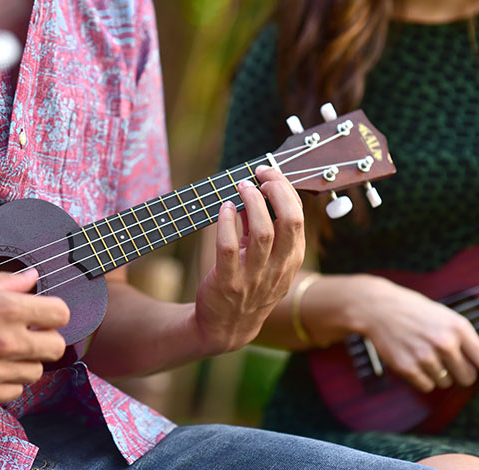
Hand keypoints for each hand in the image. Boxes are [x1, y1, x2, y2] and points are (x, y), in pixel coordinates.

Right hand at [0, 270, 68, 404]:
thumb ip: (6, 282)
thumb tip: (32, 279)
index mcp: (7, 308)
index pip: (60, 314)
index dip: (52, 313)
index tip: (42, 315)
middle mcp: (6, 340)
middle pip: (56, 348)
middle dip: (45, 339)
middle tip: (28, 335)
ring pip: (36, 372)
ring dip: (26, 362)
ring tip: (5, 353)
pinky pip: (14, 392)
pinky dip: (8, 383)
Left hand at [194, 165, 304, 353]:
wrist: (226, 328)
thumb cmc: (247, 286)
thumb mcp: (264, 260)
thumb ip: (262, 230)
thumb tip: (256, 192)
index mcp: (291, 260)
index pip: (298, 218)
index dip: (285, 190)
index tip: (269, 174)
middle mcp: (278, 269)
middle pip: (289, 222)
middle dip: (277, 192)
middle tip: (260, 176)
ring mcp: (254, 277)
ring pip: (262, 233)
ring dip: (252, 203)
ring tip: (241, 187)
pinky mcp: (228, 283)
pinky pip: (229, 248)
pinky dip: (227, 224)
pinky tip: (223, 209)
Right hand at [352, 275, 478, 392]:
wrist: (377, 308)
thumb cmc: (413, 312)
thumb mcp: (444, 316)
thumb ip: (464, 339)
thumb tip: (478, 365)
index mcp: (458, 327)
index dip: (477, 366)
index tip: (470, 367)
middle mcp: (444, 342)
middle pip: (467, 378)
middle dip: (458, 373)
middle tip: (444, 362)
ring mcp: (425, 356)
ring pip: (445, 383)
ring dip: (436, 374)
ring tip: (422, 355)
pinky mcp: (406, 367)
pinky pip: (426, 386)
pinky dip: (421, 378)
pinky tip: (413, 362)